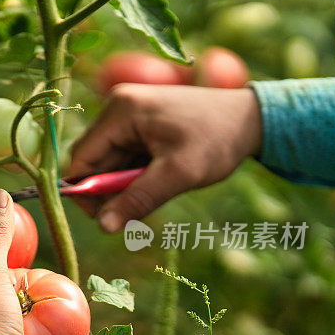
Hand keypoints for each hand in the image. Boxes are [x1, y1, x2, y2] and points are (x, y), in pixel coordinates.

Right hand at [70, 84, 262, 231]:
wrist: (252, 118)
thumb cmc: (217, 140)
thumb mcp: (179, 174)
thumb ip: (138, 199)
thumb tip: (103, 227)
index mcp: (120, 111)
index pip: (81, 158)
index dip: (86, 192)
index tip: (105, 219)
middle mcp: (118, 108)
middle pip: (93, 161)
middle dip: (109, 190)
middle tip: (135, 212)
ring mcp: (127, 114)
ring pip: (108, 162)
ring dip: (124, 185)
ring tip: (157, 191)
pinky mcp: (139, 124)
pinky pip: (123, 157)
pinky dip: (134, 176)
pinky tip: (158, 180)